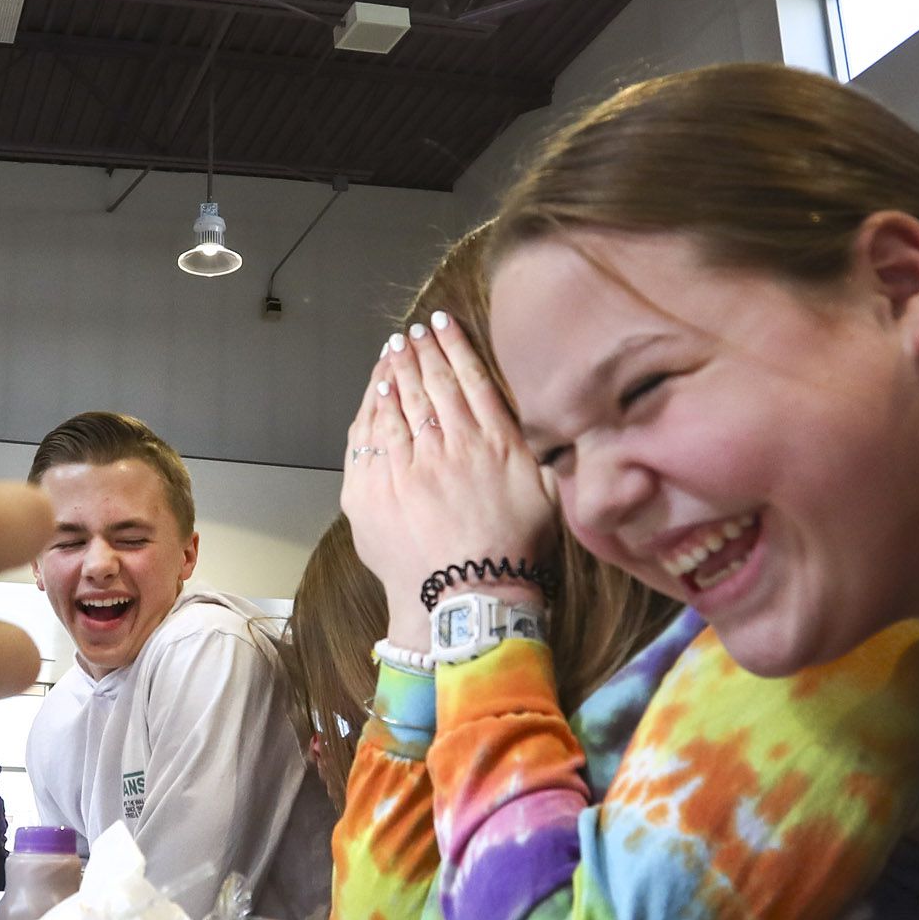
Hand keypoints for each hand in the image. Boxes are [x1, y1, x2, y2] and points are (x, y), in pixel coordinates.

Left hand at [340, 315, 554, 650]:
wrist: (470, 597)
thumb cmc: (515, 550)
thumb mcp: (547, 494)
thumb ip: (541, 450)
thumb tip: (548, 416)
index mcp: (493, 443)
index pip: (468, 380)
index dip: (454, 346)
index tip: (442, 322)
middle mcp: (449, 447)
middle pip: (430, 385)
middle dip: (419, 352)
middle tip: (411, 332)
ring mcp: (408, 467)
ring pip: (399, 406)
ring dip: (394, 372)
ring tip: (392, 351)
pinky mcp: (376, 489)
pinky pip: (370, 437)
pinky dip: (372, 409)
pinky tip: (376, 393)